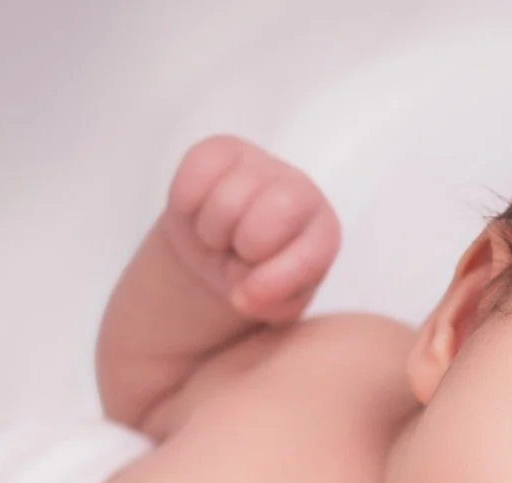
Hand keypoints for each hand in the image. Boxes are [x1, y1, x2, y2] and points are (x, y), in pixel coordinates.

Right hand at [161, 135, 339, 322]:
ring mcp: (262, 165)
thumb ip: (270, 304)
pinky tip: (200, 213)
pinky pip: (198, 171)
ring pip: (227, 200)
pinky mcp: (223, 150)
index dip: (273, 279)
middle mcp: (300, 192)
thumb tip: (245, 295)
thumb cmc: (254, 280)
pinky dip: (189, 203)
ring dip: (212, 232)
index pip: (309, 252)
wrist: (218, 252)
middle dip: (244, 246)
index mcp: (322, 235)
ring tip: (220, 238)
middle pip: (272, 214)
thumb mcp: (272, 304)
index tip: (247, 295)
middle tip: (237, 255)